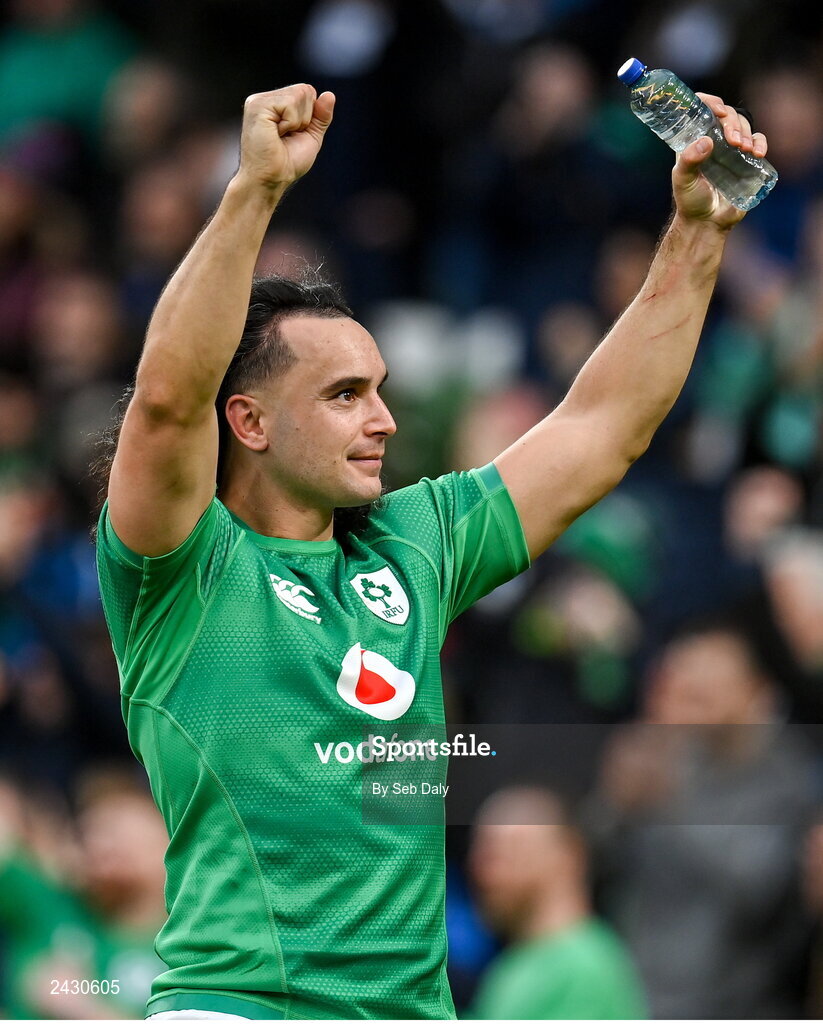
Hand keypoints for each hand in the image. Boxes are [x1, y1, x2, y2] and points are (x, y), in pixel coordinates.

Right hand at [235, 85, 334, 192]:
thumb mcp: (311, 137)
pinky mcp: (257, 105)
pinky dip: (291, 123)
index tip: (293, 135)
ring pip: (299, 95)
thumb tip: (330, 94)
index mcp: (275, 104)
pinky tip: (276, 134)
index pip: (307, 92)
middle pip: (305, 90)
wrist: (271, 179)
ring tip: (280, 136)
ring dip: (298, 122)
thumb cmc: (287, 163)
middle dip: (305, 118)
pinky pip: (290, 104)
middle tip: (286, 137)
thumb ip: (320, 116)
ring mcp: (259, 100)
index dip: (310, 117)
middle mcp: (265, 98)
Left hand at [672, 94, 768, 229]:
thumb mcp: (683, 180)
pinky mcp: (746, 160)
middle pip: (728, 115)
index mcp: (694, 140)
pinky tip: (758, 153)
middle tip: (733, 140)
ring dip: (747, 132)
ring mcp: (731, 149)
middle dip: (733, 122)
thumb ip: (689, 161)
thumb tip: (706, 141)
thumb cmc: (690, 201)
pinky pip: (758, 142)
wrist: (707, 223)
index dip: (711, 103)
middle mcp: (714, 140)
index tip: (718, 111)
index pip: (702, 110)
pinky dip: (761, 142)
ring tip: (744, 149)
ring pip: (744, 126)